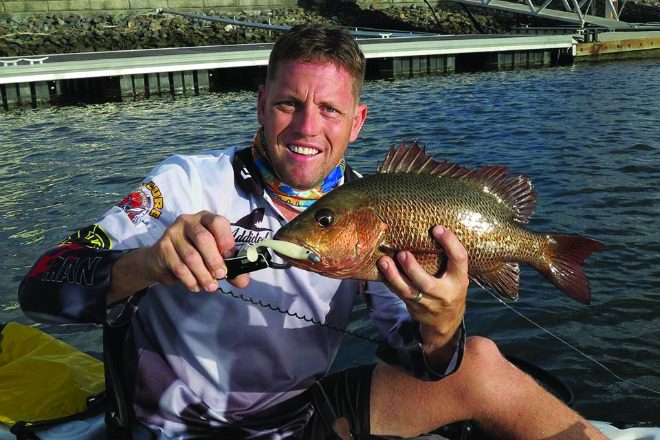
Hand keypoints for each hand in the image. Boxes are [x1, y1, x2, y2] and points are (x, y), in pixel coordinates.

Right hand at [146, 211, 249, 291]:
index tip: (230, 257)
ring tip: (210, 286)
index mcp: (206, 219)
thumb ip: (231, 269)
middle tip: (221, 275)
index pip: (217, 222)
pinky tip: (196, 286)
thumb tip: (243, 282)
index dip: (225, 239)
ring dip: (203, 274)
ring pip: (191, 256)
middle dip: (214, 260)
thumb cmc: (196, 254)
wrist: (163, 260)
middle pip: (203, 238)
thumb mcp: (216, 258)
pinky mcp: (162, 247)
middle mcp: (189, 221)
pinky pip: (178, 266)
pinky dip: (190, 279)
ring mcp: (173, 232)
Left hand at [376, 226, 467, 358]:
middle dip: (413, 268)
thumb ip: (448, 259)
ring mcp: (427, 303)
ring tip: (384, 261)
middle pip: (427, 283)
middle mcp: (445, 293)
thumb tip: (432, 228)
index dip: (450, 243)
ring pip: (408, 291)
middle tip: (403, 253)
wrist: (446, 321)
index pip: (459, 259)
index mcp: (459, 280)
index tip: (437, 228)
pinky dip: (389, 281)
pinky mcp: (413, 307)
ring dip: (394, 276)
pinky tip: (381, 269)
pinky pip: (398, 294)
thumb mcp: (456, 276)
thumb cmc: (450, 289)